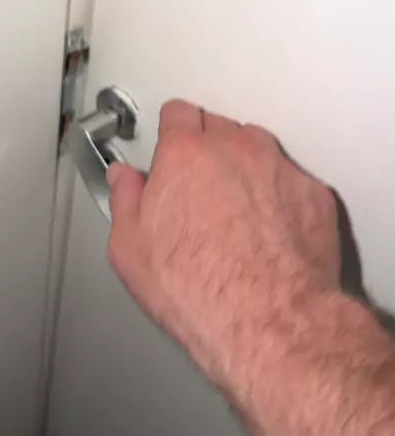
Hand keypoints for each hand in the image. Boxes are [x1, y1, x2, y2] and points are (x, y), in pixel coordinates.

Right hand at [107, 100, 339, 391]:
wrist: (267, 322)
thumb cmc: (200, 290)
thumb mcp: (129, 248)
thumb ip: (124, 199)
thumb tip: (123, 181)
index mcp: (185, 155)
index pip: (177, 113)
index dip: (170, 130)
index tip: (169, 143)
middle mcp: (235, 150)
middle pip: (219, 127)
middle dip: (208, 150)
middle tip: (197, 189)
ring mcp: (279, 168)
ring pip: (258, 150)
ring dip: (246, 170)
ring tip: (235, 215)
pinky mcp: (313, 194)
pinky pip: (291, 182)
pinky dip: (281, 198)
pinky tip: (268, 233)